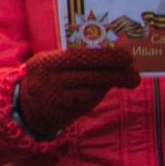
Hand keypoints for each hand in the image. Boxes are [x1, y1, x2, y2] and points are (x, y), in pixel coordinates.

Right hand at [18, 45, 140, 136]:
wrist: (29, 108)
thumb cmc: (50, 80)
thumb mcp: (54, 65)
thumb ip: (75, 60)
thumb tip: (112, 54)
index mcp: (46, 61)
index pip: (78, 54)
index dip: (104, 54)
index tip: (125, 55)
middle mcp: (48, 78)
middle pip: (86, 70)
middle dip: (115, 69)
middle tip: (134, 70)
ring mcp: (55, 95)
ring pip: (91, 86)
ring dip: (114, 81)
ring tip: (130, 79)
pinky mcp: (62, 111)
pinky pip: (88, 99)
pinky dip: (101, 92)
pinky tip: (109, 87)